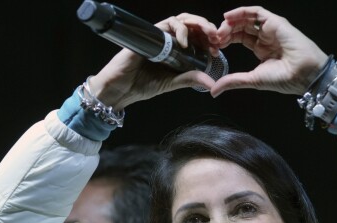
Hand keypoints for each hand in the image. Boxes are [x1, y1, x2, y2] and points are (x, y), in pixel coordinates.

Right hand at [90, 13, 220, 109]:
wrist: (119, 89)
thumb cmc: (141, 85)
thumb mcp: (171, 83)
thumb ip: (190, 79)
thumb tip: (211, 83)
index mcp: (175, 50)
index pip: (195, 37)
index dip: (208, 39)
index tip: (217, 48)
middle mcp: (168, 40)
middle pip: (190, 25)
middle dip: (206, 28)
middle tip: (216, 37)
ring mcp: (160, 36)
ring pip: (181, 20)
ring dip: (197, 24)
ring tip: (206, 35)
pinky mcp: (150, 35)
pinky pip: (167, 24)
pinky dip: (179, 29)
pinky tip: (183, 42)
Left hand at [212, 6, 327, 97]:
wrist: (302, 74)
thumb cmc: (283, 79)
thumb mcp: (252, 80)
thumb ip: (233, 81)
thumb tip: (213, 90)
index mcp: (262, 49)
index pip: (240, 38)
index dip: (226, 39)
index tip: (215, 45)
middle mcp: (266, 38)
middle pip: (241, 27)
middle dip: (226, 31)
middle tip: (215, 37)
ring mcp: (271, 29)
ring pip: (247, 19)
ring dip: (232, 21)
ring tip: (220, 28)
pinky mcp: (276, 22)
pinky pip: (257, 12)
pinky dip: (242, 12)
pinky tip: (229, 17)